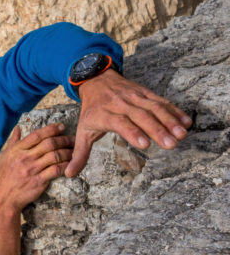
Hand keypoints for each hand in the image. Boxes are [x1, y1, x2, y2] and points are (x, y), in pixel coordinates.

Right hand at [0, 123, 72, 210]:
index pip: (37, 135)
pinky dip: (65, 165)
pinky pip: (56, 170)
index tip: (61, 127)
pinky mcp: (39, 181)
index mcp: (17, 150)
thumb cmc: (3, 177)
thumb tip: (17, 128)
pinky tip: (70, 164)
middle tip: (72, 139)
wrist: (3, 198)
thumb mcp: (3, 157)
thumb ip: (12, 142)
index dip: (51, 129)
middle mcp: (25, 158)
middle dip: (64, 139)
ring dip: (67, 152)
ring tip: (74, 151)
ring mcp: (32, 170)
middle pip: (49, 143)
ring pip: (55, 156)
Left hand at [67, 69, 192, 176]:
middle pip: (141, 116)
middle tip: (171, 144)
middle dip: (157, 130)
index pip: (120, 123)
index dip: (132, 132)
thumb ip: (79, 154)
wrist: (96, 80)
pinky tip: (186, 122)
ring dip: (170, 121)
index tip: (145, 144)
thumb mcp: (82, 131)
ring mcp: (135, 96)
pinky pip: (161, 101)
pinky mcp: (145, 93)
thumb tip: (68, 174)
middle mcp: (120, 104)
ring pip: (154, 108)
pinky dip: (174, 111)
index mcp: (104, 114)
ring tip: (182, 134)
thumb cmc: (91, 111)